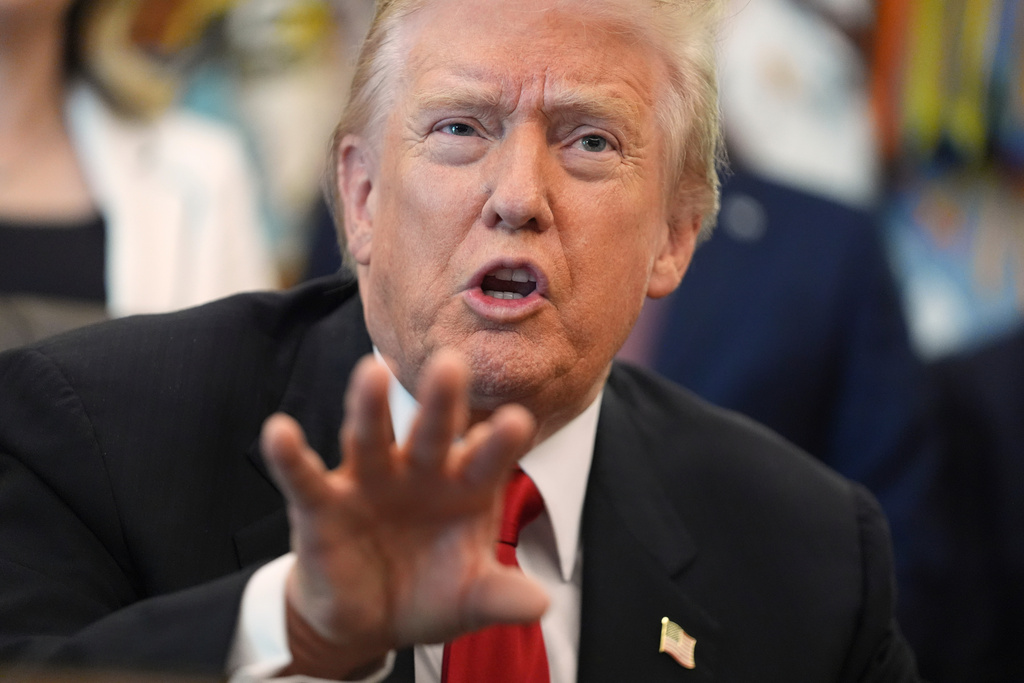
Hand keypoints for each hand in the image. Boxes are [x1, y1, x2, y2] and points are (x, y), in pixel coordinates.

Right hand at [259, 351, 546, 678]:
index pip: (485, 458)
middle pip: (431, 431)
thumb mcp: (469, 599)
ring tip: (370, 372)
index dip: (499, 442)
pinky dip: (290, 455)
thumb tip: (542, 604)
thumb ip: (500, 596)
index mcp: (463, 486)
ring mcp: (369, 481)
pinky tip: (280, 430)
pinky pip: (304, 476)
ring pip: (370, 437)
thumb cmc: (427, 591)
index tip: (517, 421)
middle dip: (440, 401)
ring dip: (369, 407)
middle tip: (450, 364)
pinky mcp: (322, 504)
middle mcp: (418, 472)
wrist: (368, 618)